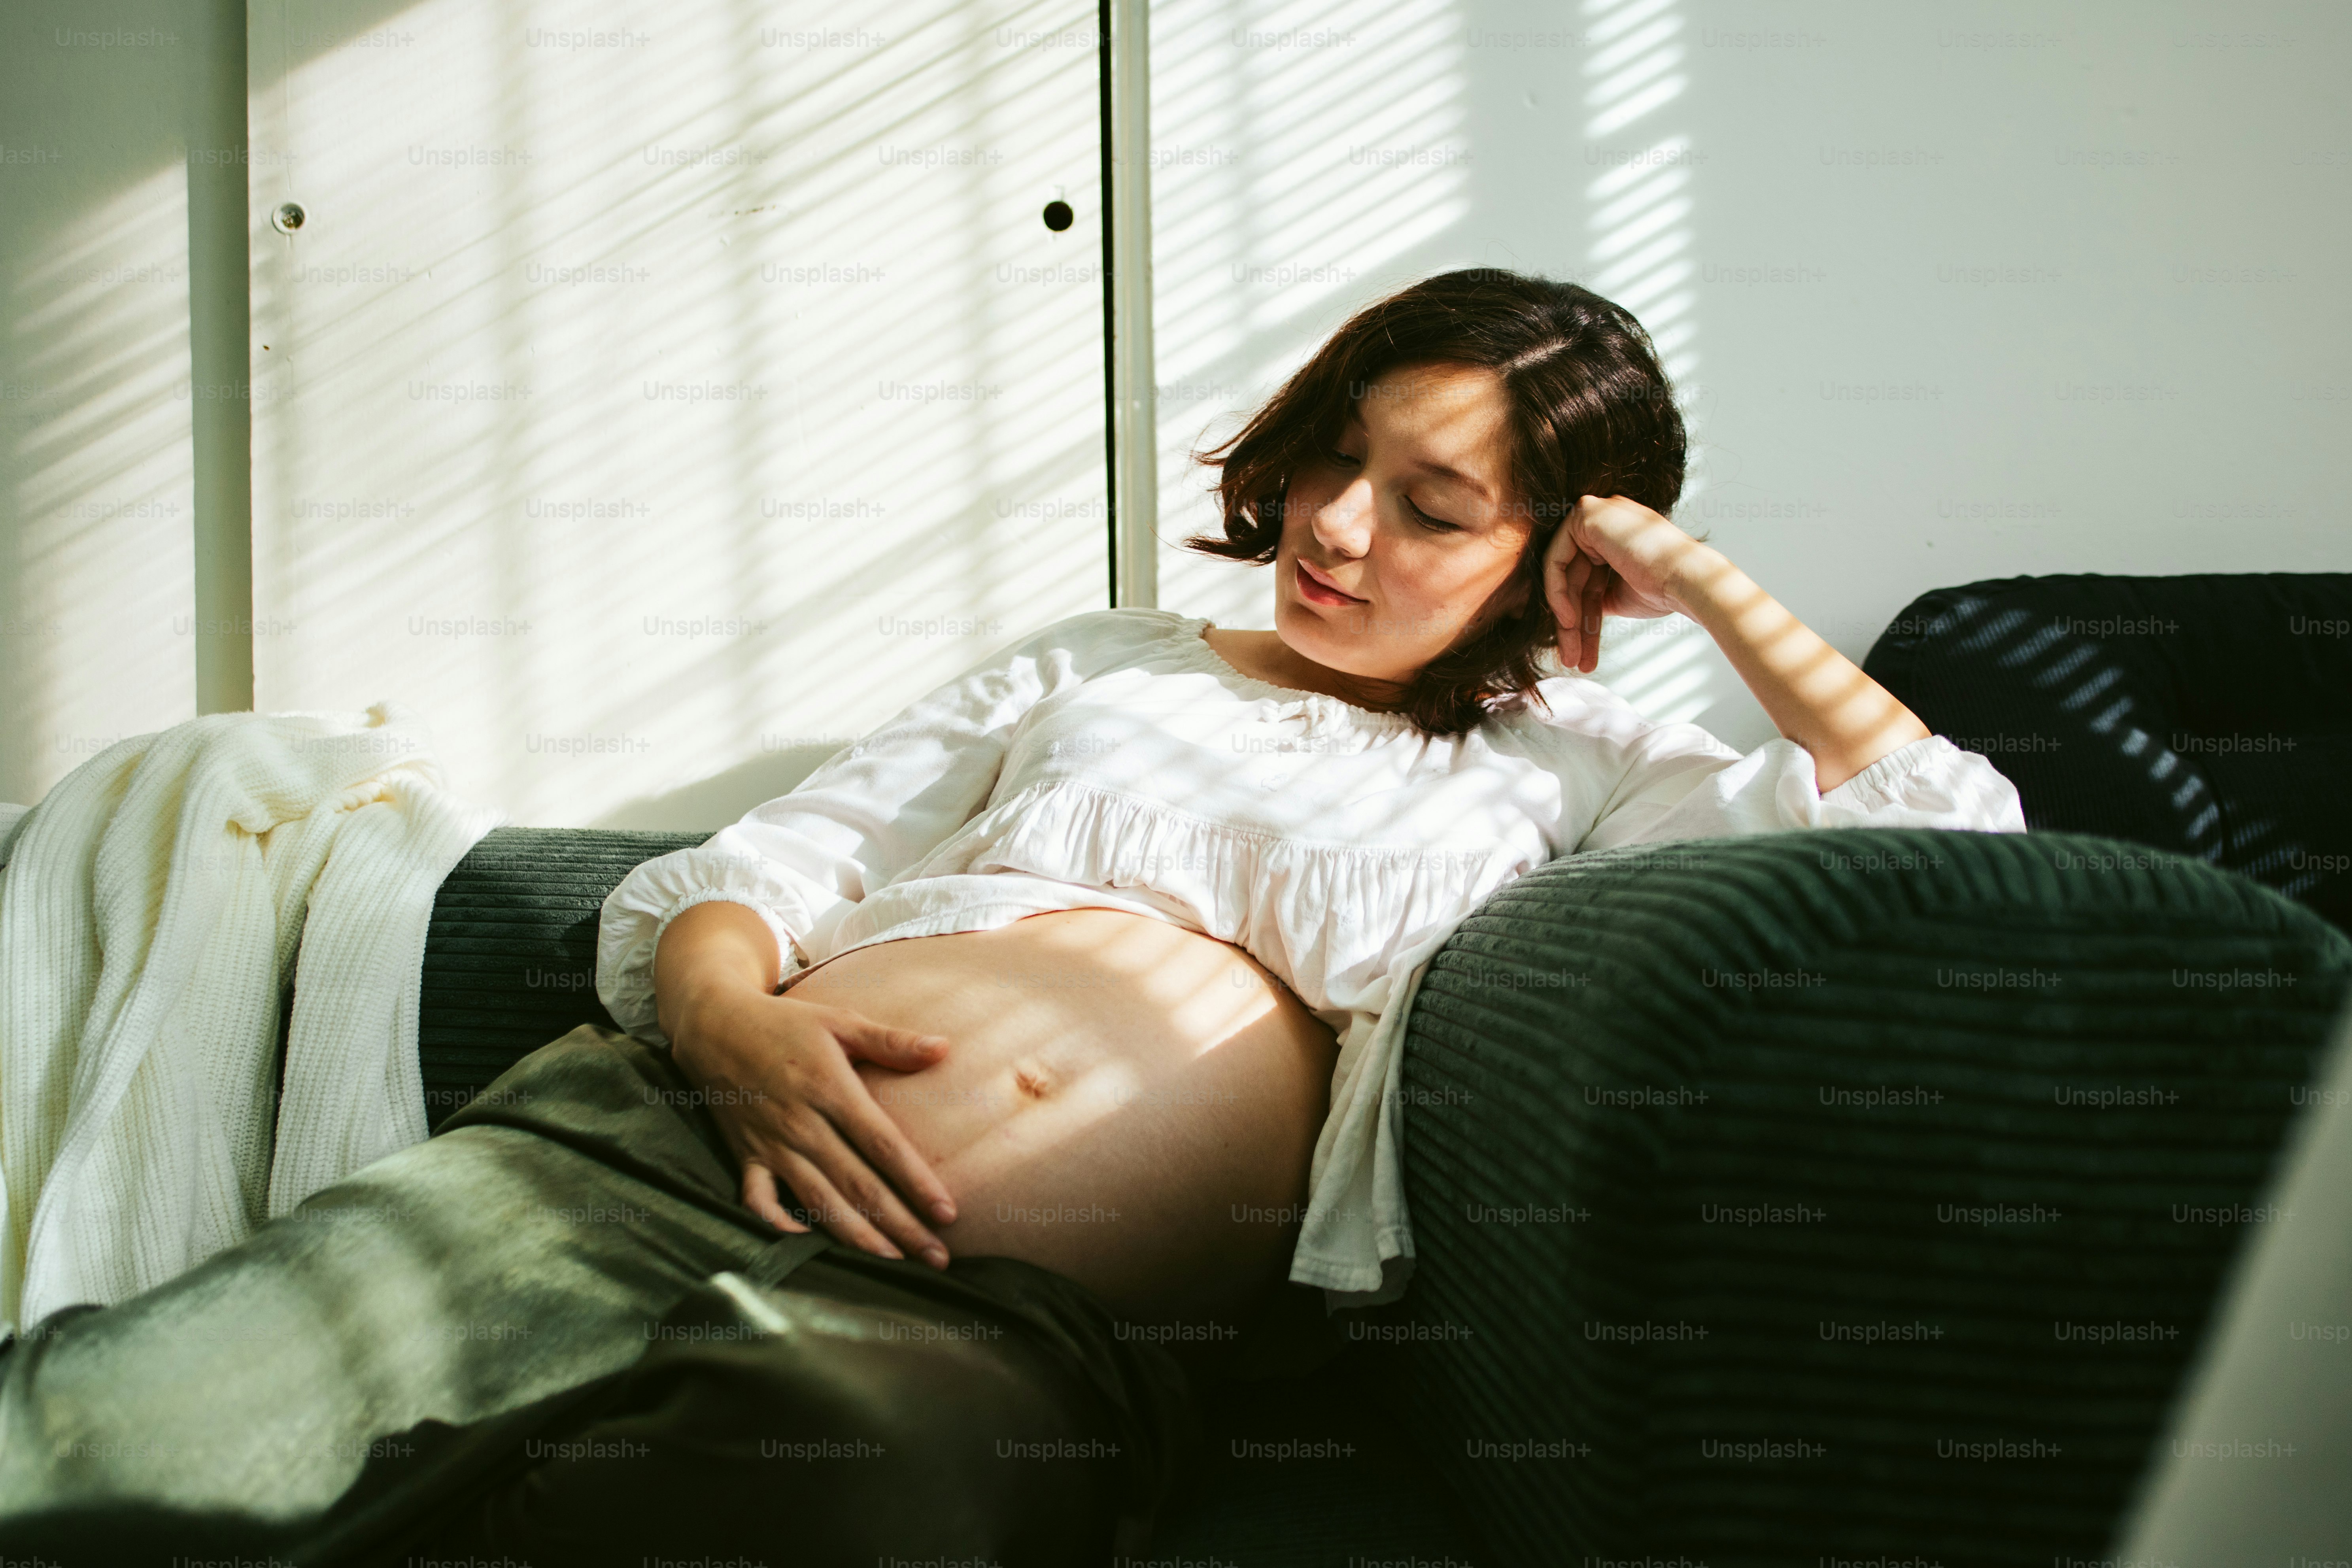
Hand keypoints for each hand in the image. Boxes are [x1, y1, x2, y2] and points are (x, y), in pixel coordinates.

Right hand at [669, 985, 957, 1267]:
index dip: (916, 1182)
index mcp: (830, 1090)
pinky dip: (777, 1223)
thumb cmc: (785, 1023)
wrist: (714, 1025)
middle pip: (858, 1185)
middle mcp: (802, 1125)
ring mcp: (771, 1144)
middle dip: (900, 1225)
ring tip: (893, 1259)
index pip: (882, 1145)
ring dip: (857, 1236)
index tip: (947, 1213)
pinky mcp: (745, 1155)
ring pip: (818, 1201)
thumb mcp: (840, 1022)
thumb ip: (892, 1041)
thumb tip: (944, 1048)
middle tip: (937, 1257)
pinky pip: (758, 1200)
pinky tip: (805, 1241)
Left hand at [1540, 494, 1711, 673]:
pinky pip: (1556, 559)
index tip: (1579, 651)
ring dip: (1565, 619)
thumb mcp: (1620, 596)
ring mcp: (1597, 512)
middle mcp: (1605, 518)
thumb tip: (1572, 613)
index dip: (1580, 614)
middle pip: (1574, 578)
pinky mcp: (1587, 513)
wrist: (1689, 582)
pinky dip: (1557, 592)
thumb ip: (1595, 595)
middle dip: (1571, 624)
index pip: (1586, 577)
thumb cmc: (1665, 591)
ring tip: (1571, 656)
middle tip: (1572, 659)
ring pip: (1563, 574)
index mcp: (1617, 534)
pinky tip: (1569, 621)